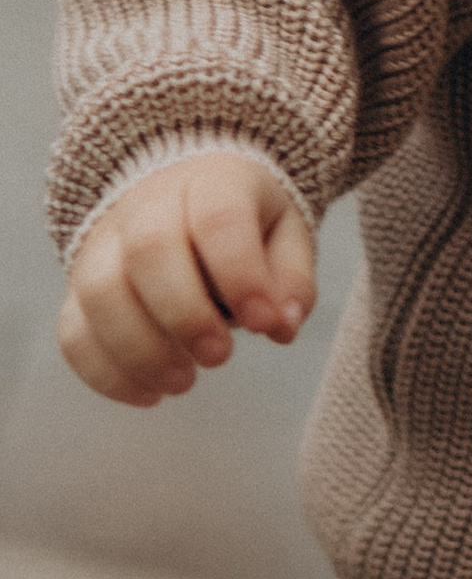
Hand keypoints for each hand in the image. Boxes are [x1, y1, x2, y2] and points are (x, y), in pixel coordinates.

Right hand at [58, 151, 318, 407]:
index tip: (264, 323)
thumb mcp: (285, 234)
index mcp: (210, 184)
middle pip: (147, 251)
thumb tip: (282, 325)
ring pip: (99, 292)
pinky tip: (150, 395)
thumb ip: (291, 279)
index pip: (218, 217)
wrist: (180, 196)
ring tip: (184, 382)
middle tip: (220, 356)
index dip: (241, 273)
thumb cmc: (243, 226)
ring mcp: (104, 247)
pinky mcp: (79, 289)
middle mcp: (146, 207)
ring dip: (140, 350)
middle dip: (185, 315)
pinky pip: (73, 331)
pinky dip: (105, 373)